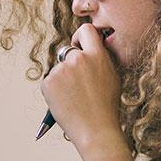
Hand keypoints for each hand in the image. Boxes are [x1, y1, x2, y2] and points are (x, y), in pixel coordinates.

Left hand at [41, 24, 121, 150]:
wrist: (95, 130)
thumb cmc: (106, 107)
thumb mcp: (111, 77)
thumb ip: (100, 60)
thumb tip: (88, 50)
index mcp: (96, 55)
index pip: (86, 30)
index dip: (81, 37)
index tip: (79, 46)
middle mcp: (78, 59)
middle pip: (68, 52)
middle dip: (70, 64)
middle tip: (77, 83)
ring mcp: (61, 70)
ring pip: (59, 69)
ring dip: (63, 80)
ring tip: (75, 99)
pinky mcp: (48, 82)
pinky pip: (50, 81)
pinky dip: (54, 91)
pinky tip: (66, 103)